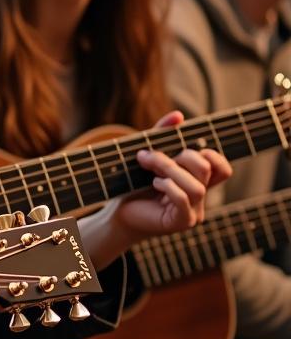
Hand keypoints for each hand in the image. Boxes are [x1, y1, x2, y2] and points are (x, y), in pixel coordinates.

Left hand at [81, 110, 231, 266]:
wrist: (117, 214)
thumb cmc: (134, 186)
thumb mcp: (148, 157)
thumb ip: (161, 136)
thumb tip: (178, 115)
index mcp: (197, 183)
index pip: (222, 168)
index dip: (209, 154)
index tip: (179, 149)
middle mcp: (199, 198)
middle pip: (208, 170)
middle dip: (181, 157)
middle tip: (152, 157)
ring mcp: (193, 212)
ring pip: (197, 186)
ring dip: (170, 171)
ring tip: (150, 171)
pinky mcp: (180, 222)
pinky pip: (184, 199)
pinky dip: (168, 186)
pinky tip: (154, 184)